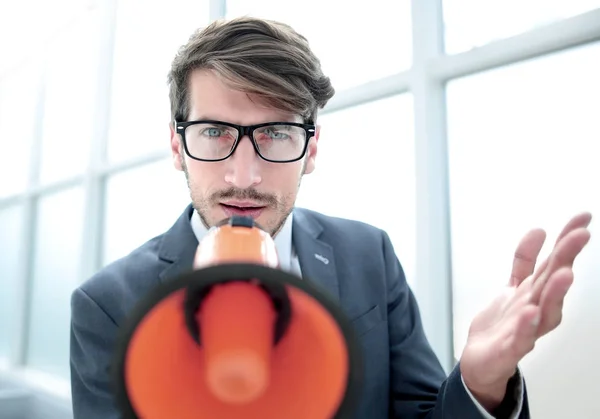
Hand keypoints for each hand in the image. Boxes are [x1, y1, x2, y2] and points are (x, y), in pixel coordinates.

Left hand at [460, 212, 592, 411]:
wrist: (482, 361)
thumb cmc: (504, 324)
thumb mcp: (514, 287)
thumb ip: (524, 261)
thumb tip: (539, 230)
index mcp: (537, 292)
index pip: (554, 262)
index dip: (566, 240)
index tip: (582, 217)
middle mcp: (537, 309)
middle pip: (553, 282)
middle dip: (566, 258)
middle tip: (581, 235)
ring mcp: (526, 330)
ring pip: (545, 310)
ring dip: (555, 292)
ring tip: (565, 273)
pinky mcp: (510, 349)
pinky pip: (520, 338)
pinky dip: (526, 326)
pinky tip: (530, 313)